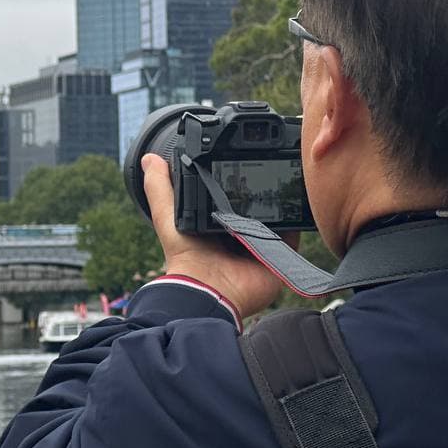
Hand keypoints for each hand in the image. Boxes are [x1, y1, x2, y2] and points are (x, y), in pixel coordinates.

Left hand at [141, 153, 292, 319]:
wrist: (210, 290)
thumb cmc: (186, 258)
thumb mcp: (168, 217)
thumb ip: (160, 189)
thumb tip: (149, 159)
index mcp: (218, 223)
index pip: (232, 196)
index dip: (236, 179)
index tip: (241, 156)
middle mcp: (241, 233)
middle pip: (257, 205)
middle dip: (263, 189)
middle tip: (269, 164)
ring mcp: (262, 245)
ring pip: (278, 216)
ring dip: (282, 201)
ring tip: (285, 179)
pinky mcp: (279, 255)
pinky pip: (294, 235)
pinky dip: (298, 221)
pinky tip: (299, 204)